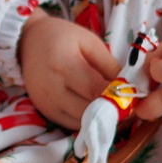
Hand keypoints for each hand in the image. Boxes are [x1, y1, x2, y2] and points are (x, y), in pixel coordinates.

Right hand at [18, 16, 119, 130]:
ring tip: (113, 109)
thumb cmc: (61, 37)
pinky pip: (71, 124)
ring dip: (100, 119)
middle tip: (127, 106)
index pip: (96, 90)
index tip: (134, 99)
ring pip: (82, 122)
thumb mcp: (89, 41)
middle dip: (111, 111)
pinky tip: (95, 111)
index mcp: (64, 65)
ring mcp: (46, 103)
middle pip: (89, 110)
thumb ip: (109, 64)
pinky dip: (86, 121)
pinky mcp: (44, 111)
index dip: (118, 98)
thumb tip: (129, 86)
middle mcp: (52, 88)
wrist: (27, 41)